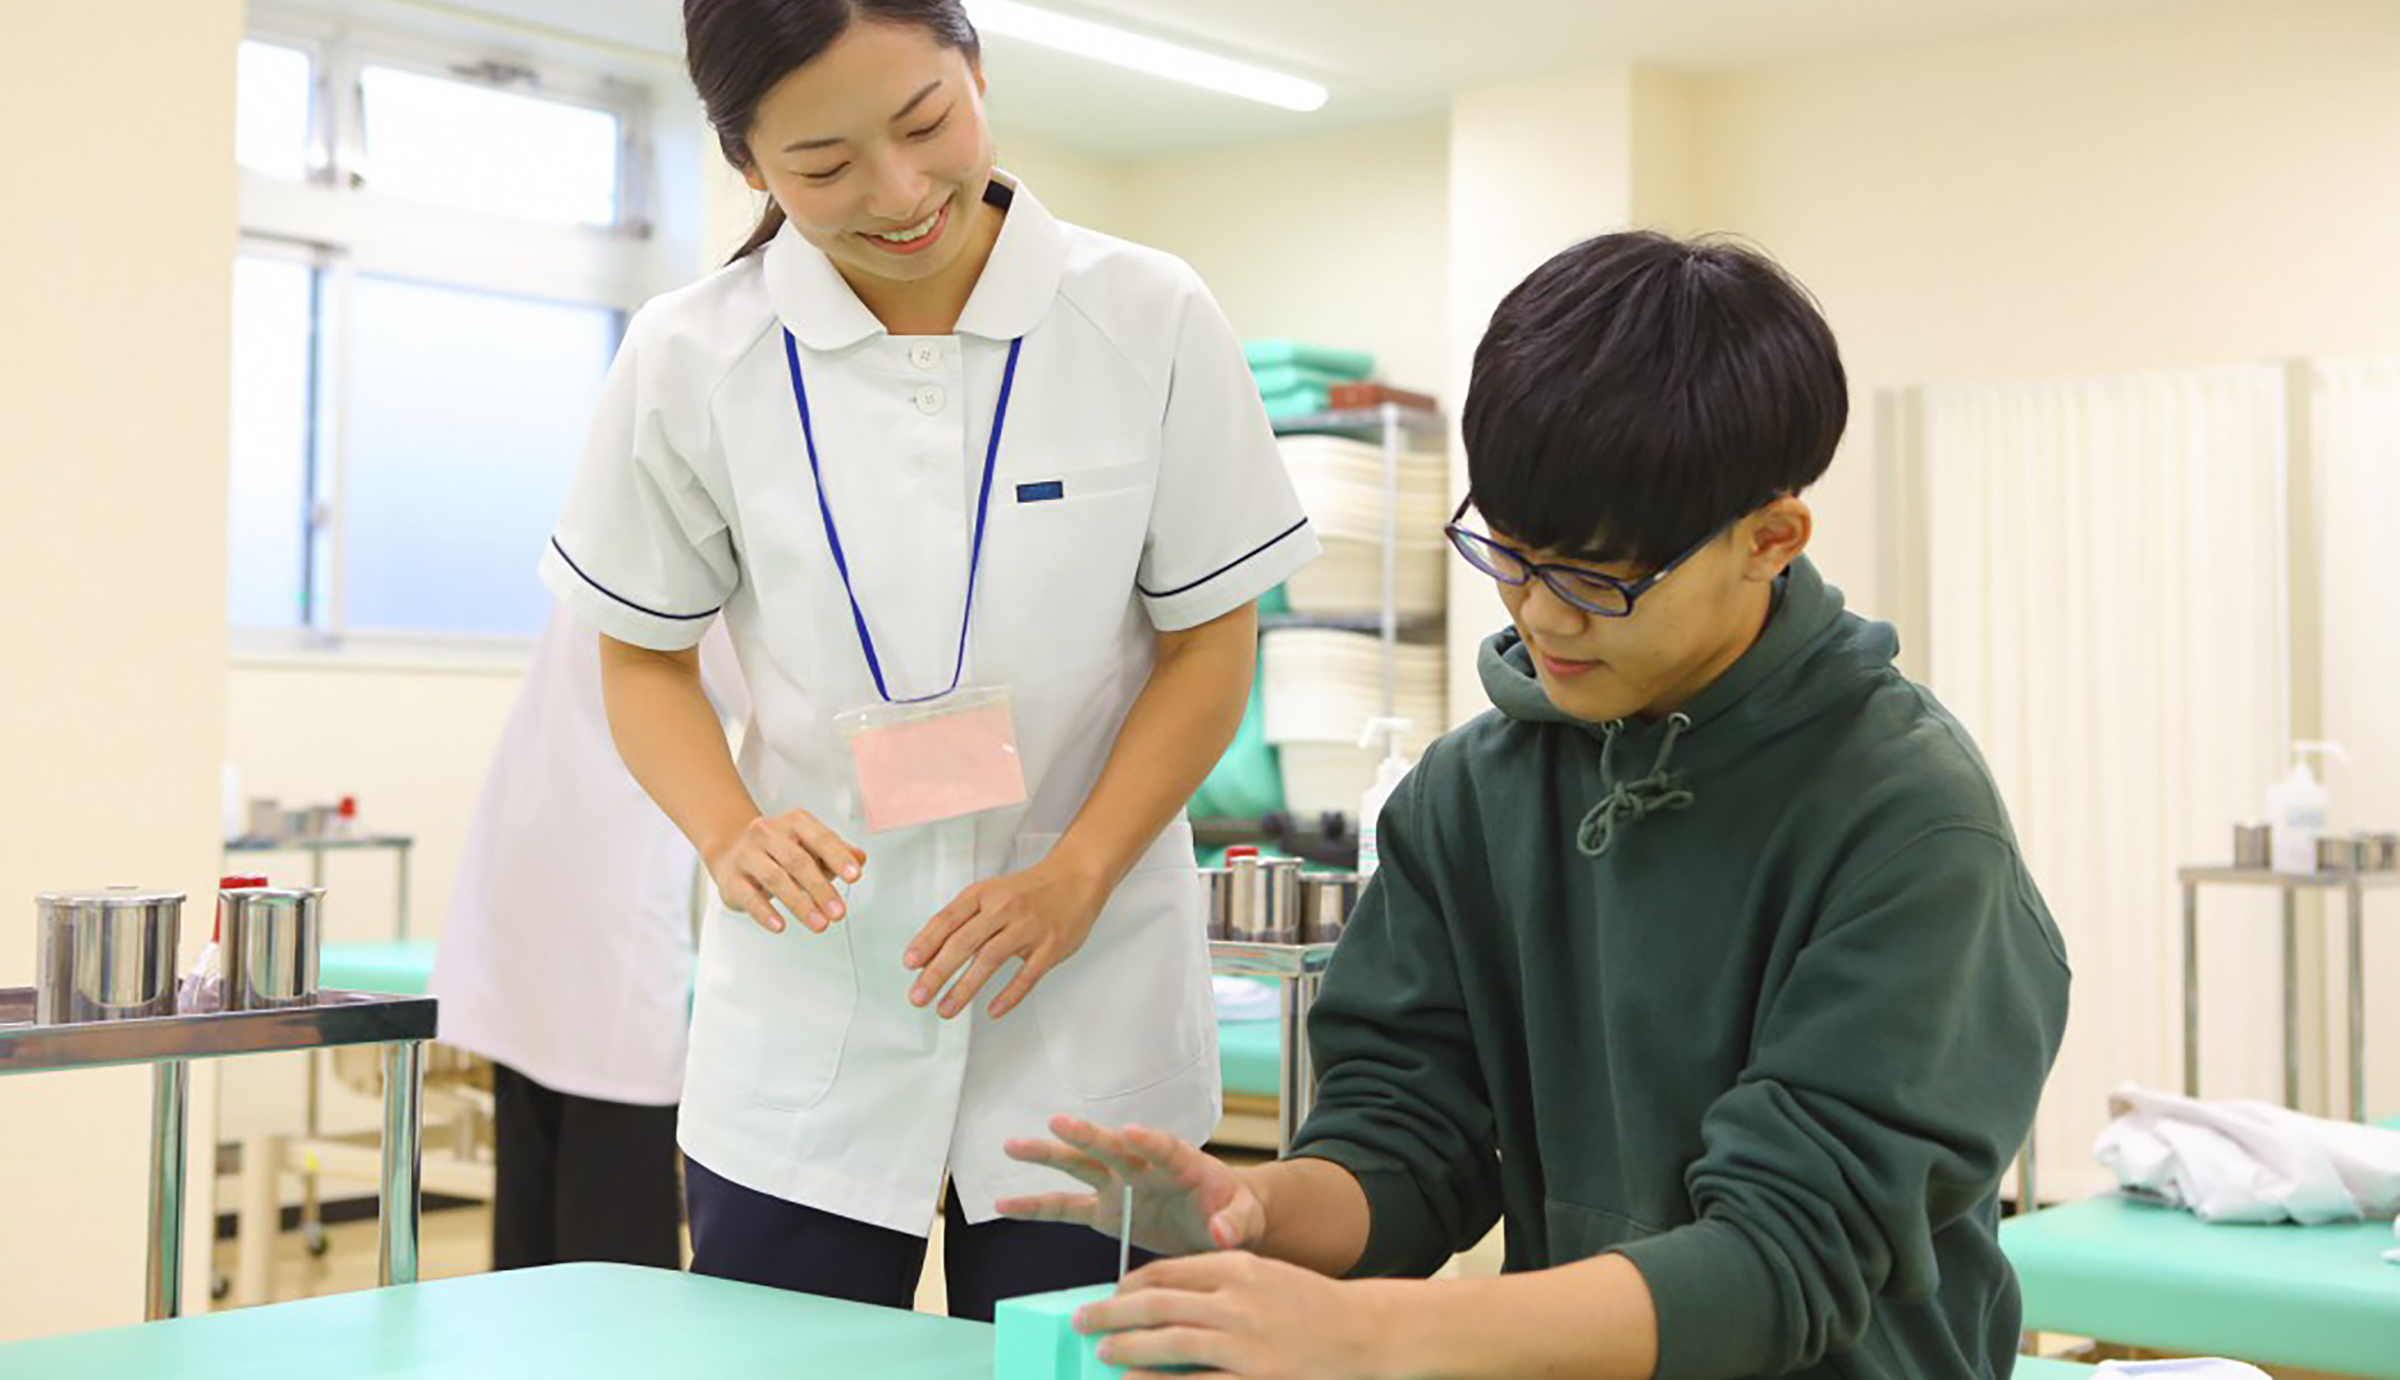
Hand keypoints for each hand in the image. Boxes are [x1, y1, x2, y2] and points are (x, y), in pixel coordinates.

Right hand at [703, 808, 864, 934]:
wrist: (730, 851)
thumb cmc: (778, 851)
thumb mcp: (809, 846)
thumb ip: (836, 853)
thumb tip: (860, 859)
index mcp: (793, 822)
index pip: (820, 838)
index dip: (838, 857)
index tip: (855, 876)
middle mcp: (768, 833)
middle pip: (798, 861)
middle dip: (821, 889)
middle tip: (838, 912)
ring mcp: (747, 855)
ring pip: (775, 879)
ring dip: (800, 904)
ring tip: (819, 924)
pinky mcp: (731, 878)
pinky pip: (749, 896)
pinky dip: (765, 913)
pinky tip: (781, 926)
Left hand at [903, 855, 1107, 1018]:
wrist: (1075, 878)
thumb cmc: (1028, 891)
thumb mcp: (991, 895)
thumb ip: (962, 921)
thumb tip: (928, 955)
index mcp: (984, 894)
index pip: (948, 919)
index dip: (926, 942)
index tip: (910, 964)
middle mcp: (1004, 909)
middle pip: (964, 941)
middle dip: (937, 972)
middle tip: (918, 996)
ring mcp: (1029, 928)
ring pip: (991, 959)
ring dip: (965, 988)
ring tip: (945, 1010)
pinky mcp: (1051, 946)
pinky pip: (1028, 974)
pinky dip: (1009, 994)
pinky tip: (993, 1010)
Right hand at [996, 1116, 1265, 1257]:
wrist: (1222, 1222)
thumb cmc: (1236, 1212)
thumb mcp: (1245, 1218)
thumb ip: (1234, 1224)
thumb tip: (1219, 1231)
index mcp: (1181, 1163)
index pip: (1163, 1147)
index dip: (1148, 1140)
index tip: (1130, 1132)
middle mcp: (1142, 1167)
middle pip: (1111, 1148)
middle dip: (1087, 1136)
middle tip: (1059, 1122)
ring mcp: (1119, 1187)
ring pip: (1079, 1167)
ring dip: (1048, 1156)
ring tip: (1012, 1146)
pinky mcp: (1105, 1213)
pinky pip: (1065, 1208)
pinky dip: (1036, 1206)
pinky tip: (1005, 1203)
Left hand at [1077, 1252, 1399, 1379]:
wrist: (1364, 1331)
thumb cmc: (1310, 1304)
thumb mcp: (1263, 1275)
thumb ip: (1218, 1281)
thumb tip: (1162, 1293)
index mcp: (1237, 1266)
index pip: (1168, 1272)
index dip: (1129, 1285)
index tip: (1110, 1294)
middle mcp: (1237, 1299)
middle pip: (1158, 1303)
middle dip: (1112, 1312)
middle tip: (1082, 1320)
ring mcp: (1245, 1342)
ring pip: (1170, 1341)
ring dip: (1128, 1346)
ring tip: (1102, 1351)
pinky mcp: (1255, 1377)